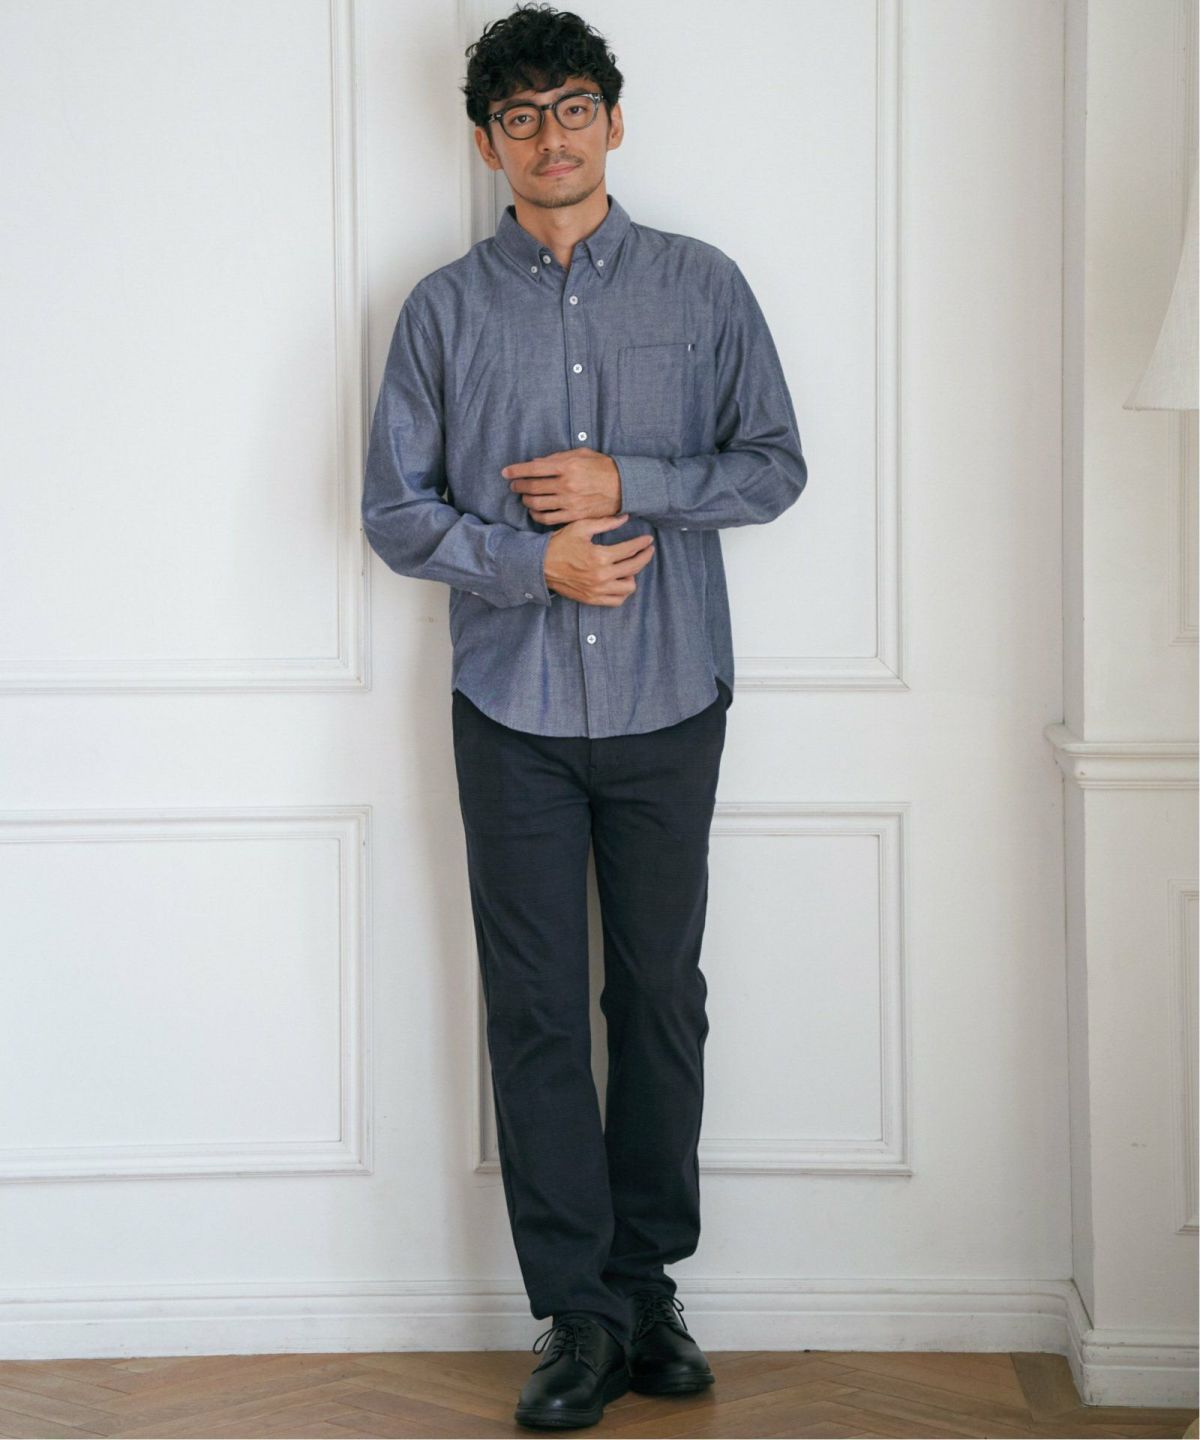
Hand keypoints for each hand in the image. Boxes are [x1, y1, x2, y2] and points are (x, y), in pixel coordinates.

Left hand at [502, 447, 621, 524]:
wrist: (624, 487)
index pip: (533, 468)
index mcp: (567, 466)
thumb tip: (536, 462)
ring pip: (537, 504)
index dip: (516, 470)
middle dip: (519, 486)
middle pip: (532, 487)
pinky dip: (537, 515)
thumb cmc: (602, 467)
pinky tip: (535, 511)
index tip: (506, 472)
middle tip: (515, 485)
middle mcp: (566, 485)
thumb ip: (557, 457)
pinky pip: (548, 518)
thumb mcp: (581, 454)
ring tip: (525, 497)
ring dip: (526, 501)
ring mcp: (570, 502)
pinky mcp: (574, 516)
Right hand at [543, 514, 655, 606]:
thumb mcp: (581, 527)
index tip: (649, 540)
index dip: (643, 543)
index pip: (630, 550)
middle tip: (648, 550)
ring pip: (629, 587)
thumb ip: (605, 523)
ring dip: (633, 575)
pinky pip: (616, 600)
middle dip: (645, 557)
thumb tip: (625, 518)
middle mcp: (601, 576)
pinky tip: (620, 581)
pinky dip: (622, 592)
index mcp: (600, 556)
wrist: (540, 565)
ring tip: (629, 566)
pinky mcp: (592, 599)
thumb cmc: (559, 544)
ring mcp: (597, 590)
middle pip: (634, 567)